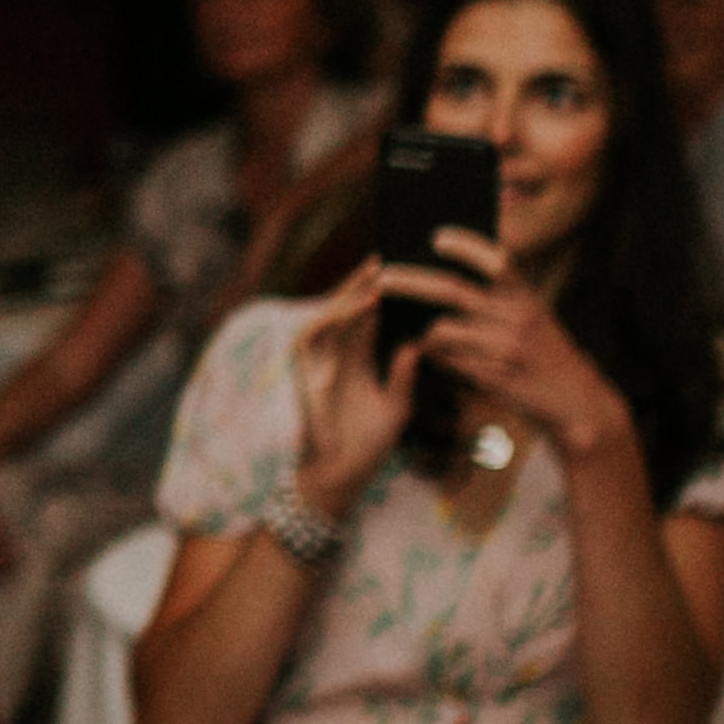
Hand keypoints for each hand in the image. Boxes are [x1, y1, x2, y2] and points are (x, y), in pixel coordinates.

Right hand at [288, 265, 424, 491]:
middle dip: (371, 279)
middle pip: (354, 304)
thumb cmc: (369, 443)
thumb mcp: (397, 406)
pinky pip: (318, 329)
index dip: (390, 290)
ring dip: (356, 289)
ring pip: (335, 309)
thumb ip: (405, 375)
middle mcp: (340, 350)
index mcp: (362, 356)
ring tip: (382, 269)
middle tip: (397, 250)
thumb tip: (419, 341)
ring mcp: (320, 356)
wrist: (341, 472)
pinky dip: (340, 313)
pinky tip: (365, 303)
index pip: (376, 313)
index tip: (413, 266)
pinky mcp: (304, 366)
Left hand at [398, 227, 634, 471]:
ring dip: (418, 328)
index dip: (466, 246)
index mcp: (526, 297)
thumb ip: (502, 295)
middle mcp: (516, 318)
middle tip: (382, 277)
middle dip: (411, 281)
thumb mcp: (534, 315)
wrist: (574, 400)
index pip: (496, 261)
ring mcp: (504, 349)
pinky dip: (431, 354)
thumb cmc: (545, 351)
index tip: (437, 237)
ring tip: (401, 325)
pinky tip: (424, 352)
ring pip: (441, 329)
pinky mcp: (493, 378)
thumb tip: (450, 270)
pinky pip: (447, 361)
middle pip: (452, 290)